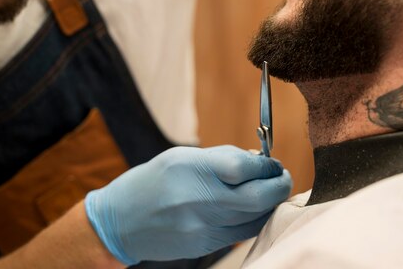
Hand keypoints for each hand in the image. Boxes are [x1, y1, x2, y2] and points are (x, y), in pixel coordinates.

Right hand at [84, 145, 291, 264]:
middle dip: (279, 185)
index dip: (267, 165)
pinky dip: (254, 219)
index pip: (245, 167)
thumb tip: (258, 160)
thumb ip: (221, 158)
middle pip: (258, 197)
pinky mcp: (203, 245)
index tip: (272, 162)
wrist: (119, 221)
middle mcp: (197, 198)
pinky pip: (241, 233)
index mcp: (191, 169)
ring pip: (255, 218)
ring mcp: (201, 226)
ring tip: (270, 192)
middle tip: (282, 178)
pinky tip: (253, 209)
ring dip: (271, 204)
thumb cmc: (152, 181)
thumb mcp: (182, 157)